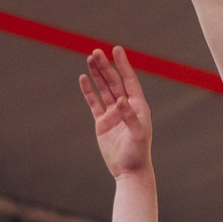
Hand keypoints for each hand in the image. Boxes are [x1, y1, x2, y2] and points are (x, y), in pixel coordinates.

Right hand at [79, 47, 155, 178]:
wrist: (129, 171)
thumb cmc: (138, 154)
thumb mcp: (137, 135)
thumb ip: (130, 116)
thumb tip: (120, 100)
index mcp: (138, 107)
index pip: (129, 81)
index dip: (123, 65)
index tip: (117, 50)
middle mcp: (126, 107)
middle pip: (114, 82)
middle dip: (105, 67)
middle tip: (96, 52)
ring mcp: (113, 114)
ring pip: (103, 89)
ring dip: (97, 74)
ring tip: (90, 58)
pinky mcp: (102, 123)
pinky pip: (94, 103)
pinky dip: (89, 91)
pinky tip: (84, 78)